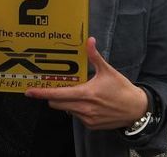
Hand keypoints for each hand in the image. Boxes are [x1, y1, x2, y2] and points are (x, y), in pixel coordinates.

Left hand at [25, 37, 147, 129]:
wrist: (136, 110)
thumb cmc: (122, 89)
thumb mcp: (108, 70)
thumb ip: (95, 56)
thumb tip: (89, 40)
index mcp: (86, 93)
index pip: (58, 95)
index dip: (42, 93)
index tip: (30, 92)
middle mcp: (84, 108)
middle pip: (57, 103)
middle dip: (53, 96)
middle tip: (55, 87)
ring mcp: (87, 119)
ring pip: (66, 110)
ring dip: (66, 102)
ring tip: (77, 92)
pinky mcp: (91, 125)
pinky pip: (76, 116)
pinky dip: (76, 109)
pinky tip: (87, 102)